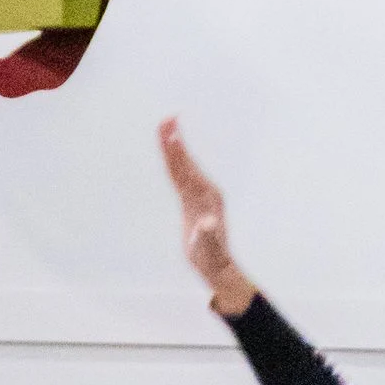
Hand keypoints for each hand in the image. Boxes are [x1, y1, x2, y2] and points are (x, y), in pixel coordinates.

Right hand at [158, 118, 256, 316]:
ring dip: (175, 147)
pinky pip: (183, 176)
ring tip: (167, 127)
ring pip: (184, 166)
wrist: (218, 267)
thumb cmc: (211, 259)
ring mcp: (202, 195)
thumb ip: (208, 236)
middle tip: (167, 118)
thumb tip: (206, 223)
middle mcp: (205, 192)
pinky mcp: (196, 200)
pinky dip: (176, 162)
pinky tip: (172, 153)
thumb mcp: (209, 249)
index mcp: (205, 198)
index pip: (185, 171)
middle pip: (185, 162)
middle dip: (175, 141)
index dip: (176, 153)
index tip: (170, 134)